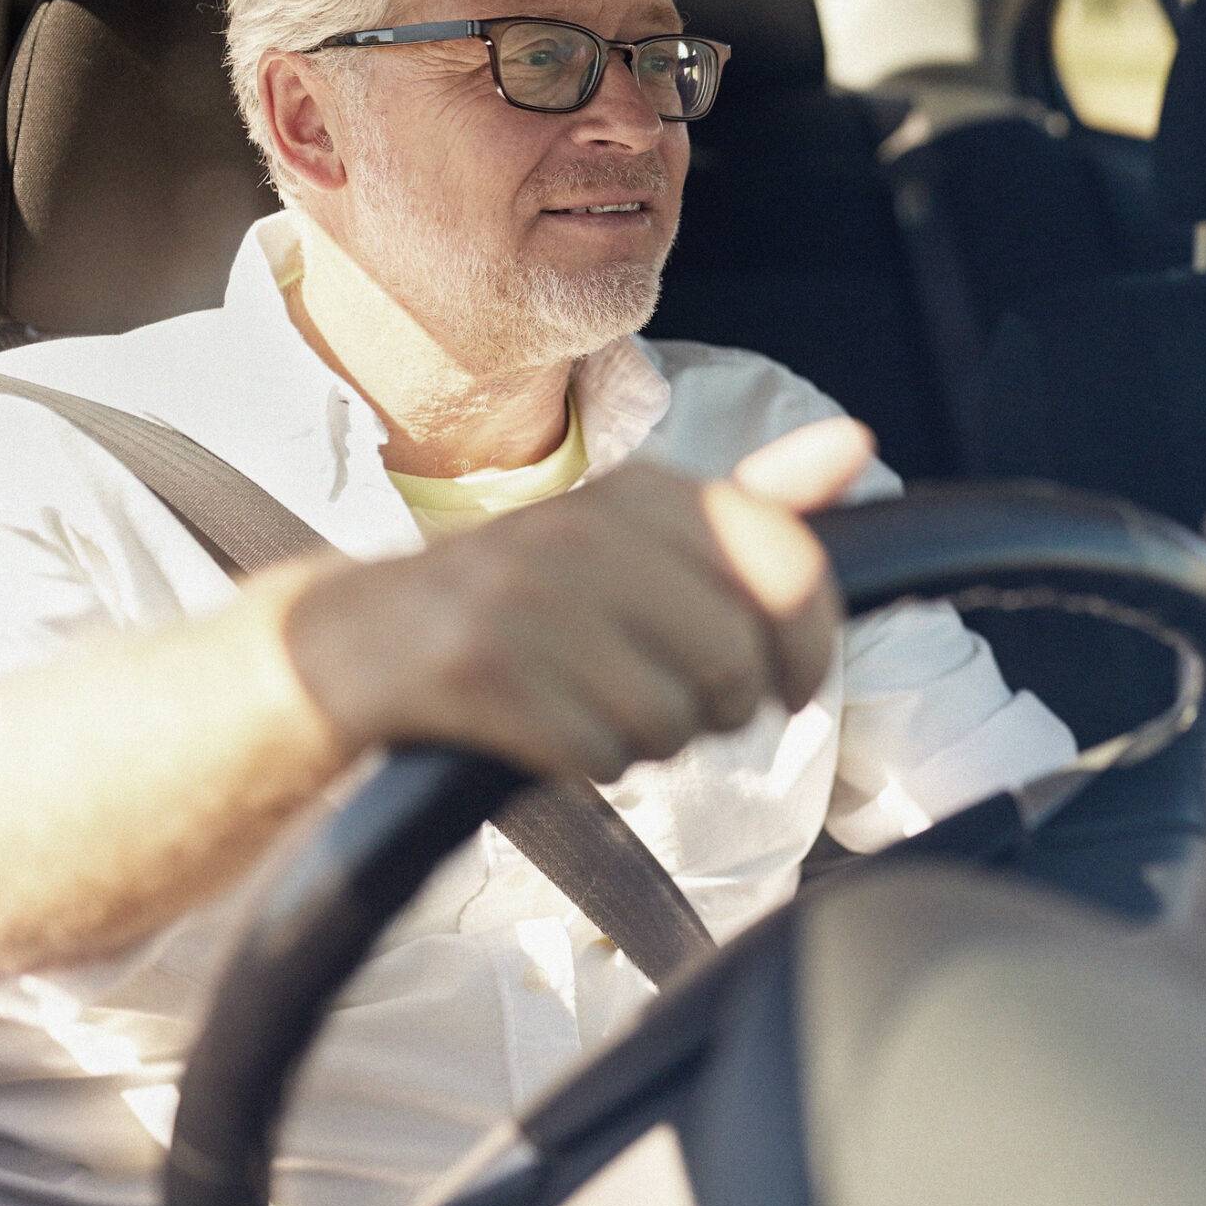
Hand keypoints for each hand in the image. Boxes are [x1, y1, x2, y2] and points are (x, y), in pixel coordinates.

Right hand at [278, 418, 872, 780]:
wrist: (349, 644)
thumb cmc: (526, 600)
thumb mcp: (639, 537)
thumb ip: (753, 505)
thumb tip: (855, 441)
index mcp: (642, 491)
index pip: (789, 564)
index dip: (811, 644)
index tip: (795, 682)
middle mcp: (586, 528)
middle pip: (736, 660)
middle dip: (722, 709)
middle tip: (679, 708)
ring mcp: (523, 597)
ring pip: (672, 720)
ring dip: (650, 742)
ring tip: (598, 708)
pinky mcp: (472, 671)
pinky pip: (598, 756)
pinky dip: (588, 764)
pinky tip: (550, 732)